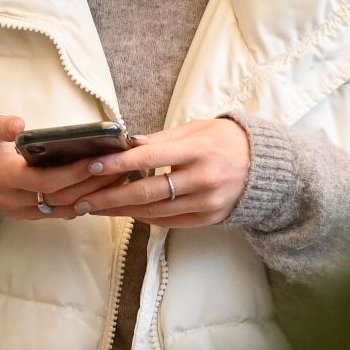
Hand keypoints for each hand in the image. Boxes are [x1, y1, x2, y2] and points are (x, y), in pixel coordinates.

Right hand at [0, 110, 114, 221]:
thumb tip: (21, 125)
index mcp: (2, 176)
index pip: (43, 182)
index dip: (72, 174)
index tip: (96, 160)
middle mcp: (12, 199)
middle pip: (60, 198)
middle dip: (92, 184)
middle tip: (120, 167)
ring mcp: (20, 210)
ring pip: (63, 208)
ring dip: (92, 195)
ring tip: (119, 176)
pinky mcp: (27, 213)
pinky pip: (58, 211)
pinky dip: (81, 201)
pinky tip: (102, 188)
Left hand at [49, 118, 251, 227]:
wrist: (266, 168)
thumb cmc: (226, 140)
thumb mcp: (197, 128)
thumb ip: (162, 138)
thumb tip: (128, 143)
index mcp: (199, 150)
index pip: (150, 157)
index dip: (118, 163)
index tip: (91, 165)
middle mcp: (203, 179)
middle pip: (147, 192)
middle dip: (110, 197)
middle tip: (82, 199)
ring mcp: (206, 203)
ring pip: (154, 211)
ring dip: (121, 211)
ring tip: (95, 207)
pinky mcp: (208, 219)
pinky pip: (169, 221)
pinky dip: (144, 217)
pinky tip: (124, 212)